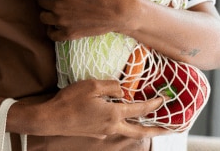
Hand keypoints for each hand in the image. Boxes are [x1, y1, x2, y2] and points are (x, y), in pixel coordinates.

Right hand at [33, 79, 169, 138]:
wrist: (50, 120)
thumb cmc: (70, 101)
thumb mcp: (92, 85)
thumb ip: (111, 86)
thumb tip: (123, 89)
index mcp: (113, 114)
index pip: (140, 109)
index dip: (154, 104)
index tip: (164, 100)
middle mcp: (112, 126)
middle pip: (139, 131)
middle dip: (156, 130)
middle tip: (169, 129)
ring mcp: (103, 132)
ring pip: (127, 131)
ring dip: (140, 128)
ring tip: (149, 124)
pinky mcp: (94, 133)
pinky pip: (114, 129)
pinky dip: (122, 124)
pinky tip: (119, 117)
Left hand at [34, 0, 138, 40]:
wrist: (122, 9)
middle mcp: (57, 5)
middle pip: (40, 3)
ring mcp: (62, 21)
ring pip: (43, 18)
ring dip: (49, 13)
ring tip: (61, 10)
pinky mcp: (70, 34)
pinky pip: (51, 34)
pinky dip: (52, 29)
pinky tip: (60, 24)